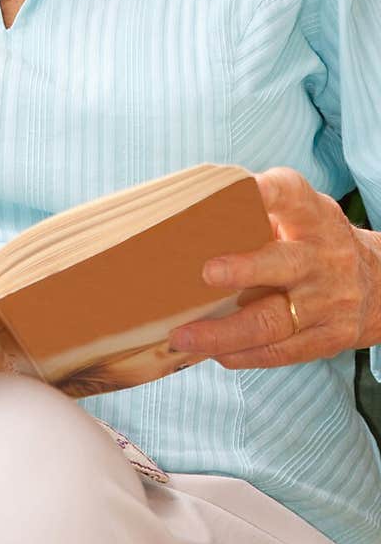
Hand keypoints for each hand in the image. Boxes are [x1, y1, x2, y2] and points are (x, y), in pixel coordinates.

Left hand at [168, 167, 380, 368]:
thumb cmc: (311, 241)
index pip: (291, 195)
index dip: (269, 192)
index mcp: (313, 216)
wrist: (376, 285)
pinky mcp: (329, 337)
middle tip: (206, 273)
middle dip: (245, 270)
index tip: (245, 189)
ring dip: (225, 332)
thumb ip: (255, 214)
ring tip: (184, 337)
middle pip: (284, 264)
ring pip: (274, 321)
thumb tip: (183, 221)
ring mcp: (329, 300)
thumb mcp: (298, 215)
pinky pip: (282, 351)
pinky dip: (244, 354)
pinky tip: (215, 354)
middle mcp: (323, 256)